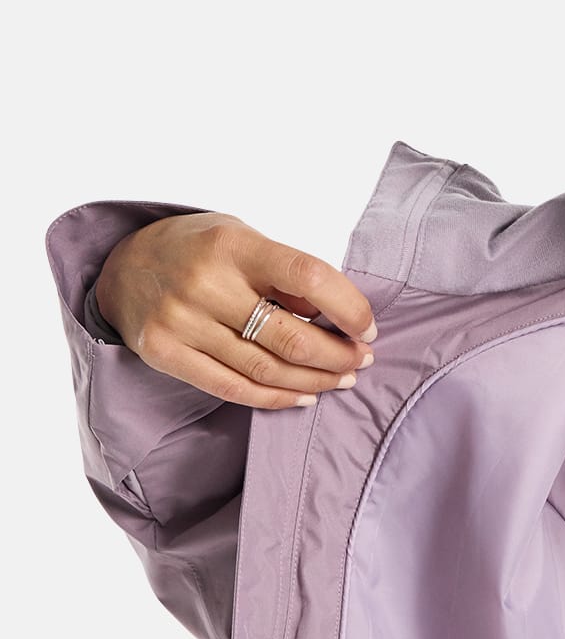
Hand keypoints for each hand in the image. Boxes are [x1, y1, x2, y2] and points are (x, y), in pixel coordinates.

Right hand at [94, 212, 377, 408]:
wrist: (122, 266)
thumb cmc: (198, 251)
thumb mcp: (242, 239)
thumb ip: (285, 274)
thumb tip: (339, 317)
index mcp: (233, 246)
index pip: (308, 277)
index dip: (349, 307)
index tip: (368, 328)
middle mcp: (205, 284)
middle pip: (291, 337)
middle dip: (337, 354)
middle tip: (360, 359)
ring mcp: (181, 322)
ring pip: (266, 370)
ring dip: (314, 381)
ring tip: (340, 379)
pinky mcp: (166, 354)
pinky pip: (234, 389)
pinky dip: (276, 399)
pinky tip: (303, 396)